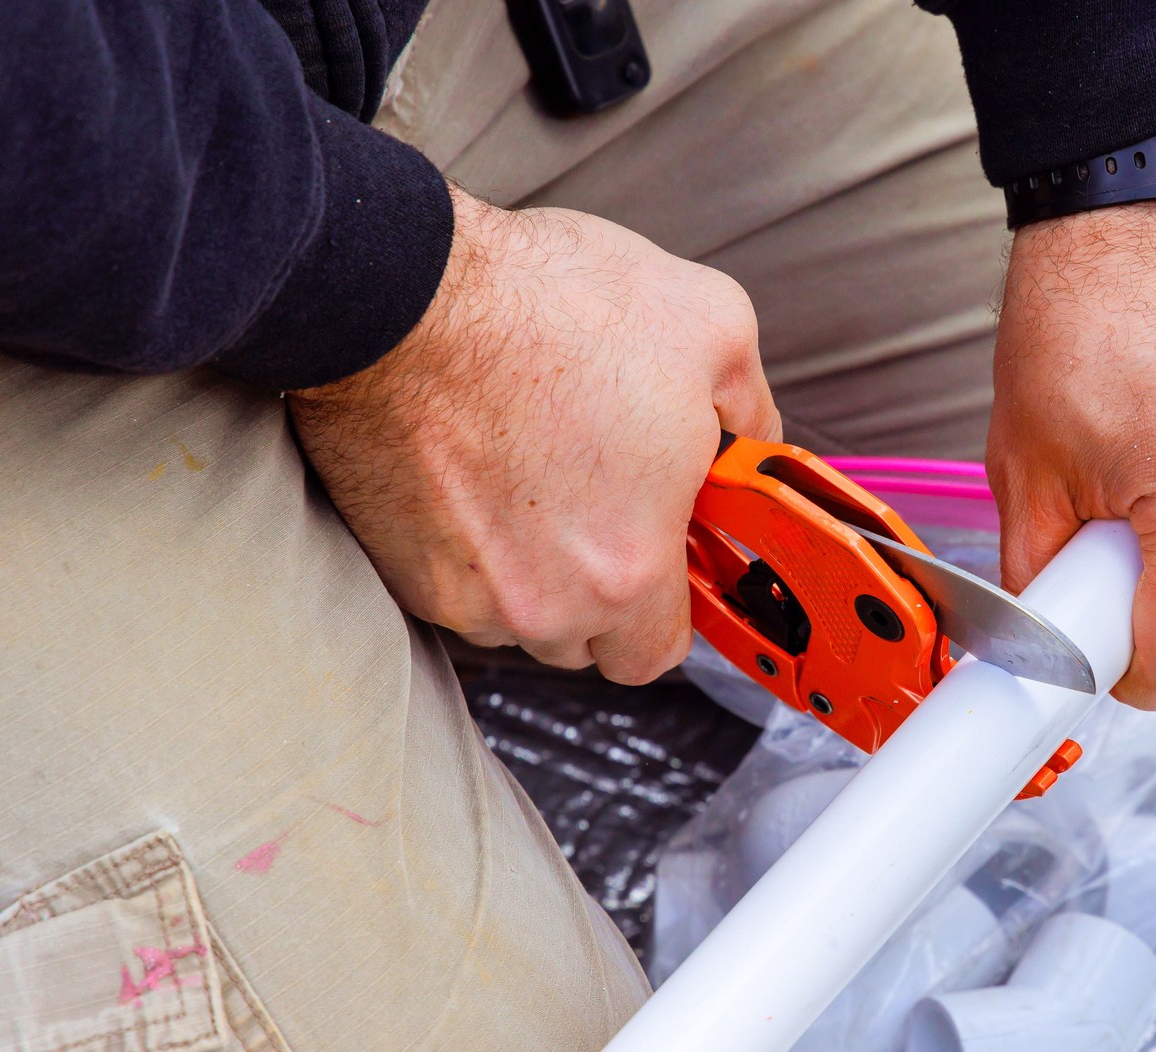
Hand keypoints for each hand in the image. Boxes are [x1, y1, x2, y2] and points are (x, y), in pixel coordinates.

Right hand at [288, 186, 780, 679]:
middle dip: (603, 587)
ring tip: (535, 474)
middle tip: (603, 503)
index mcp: (628, 570)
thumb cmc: (546, 307)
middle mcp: (543, 605)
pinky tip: (478, 471)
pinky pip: (455, 586)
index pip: (658, 653)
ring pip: (516, 615)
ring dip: (532, 570)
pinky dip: (468, 547)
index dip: (670, 606)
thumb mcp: (710, 327)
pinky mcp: (403, 568)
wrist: (400, 293)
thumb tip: (755, 438)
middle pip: (586, 640)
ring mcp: (464, 594)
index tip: (666, 554)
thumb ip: (751, 409)